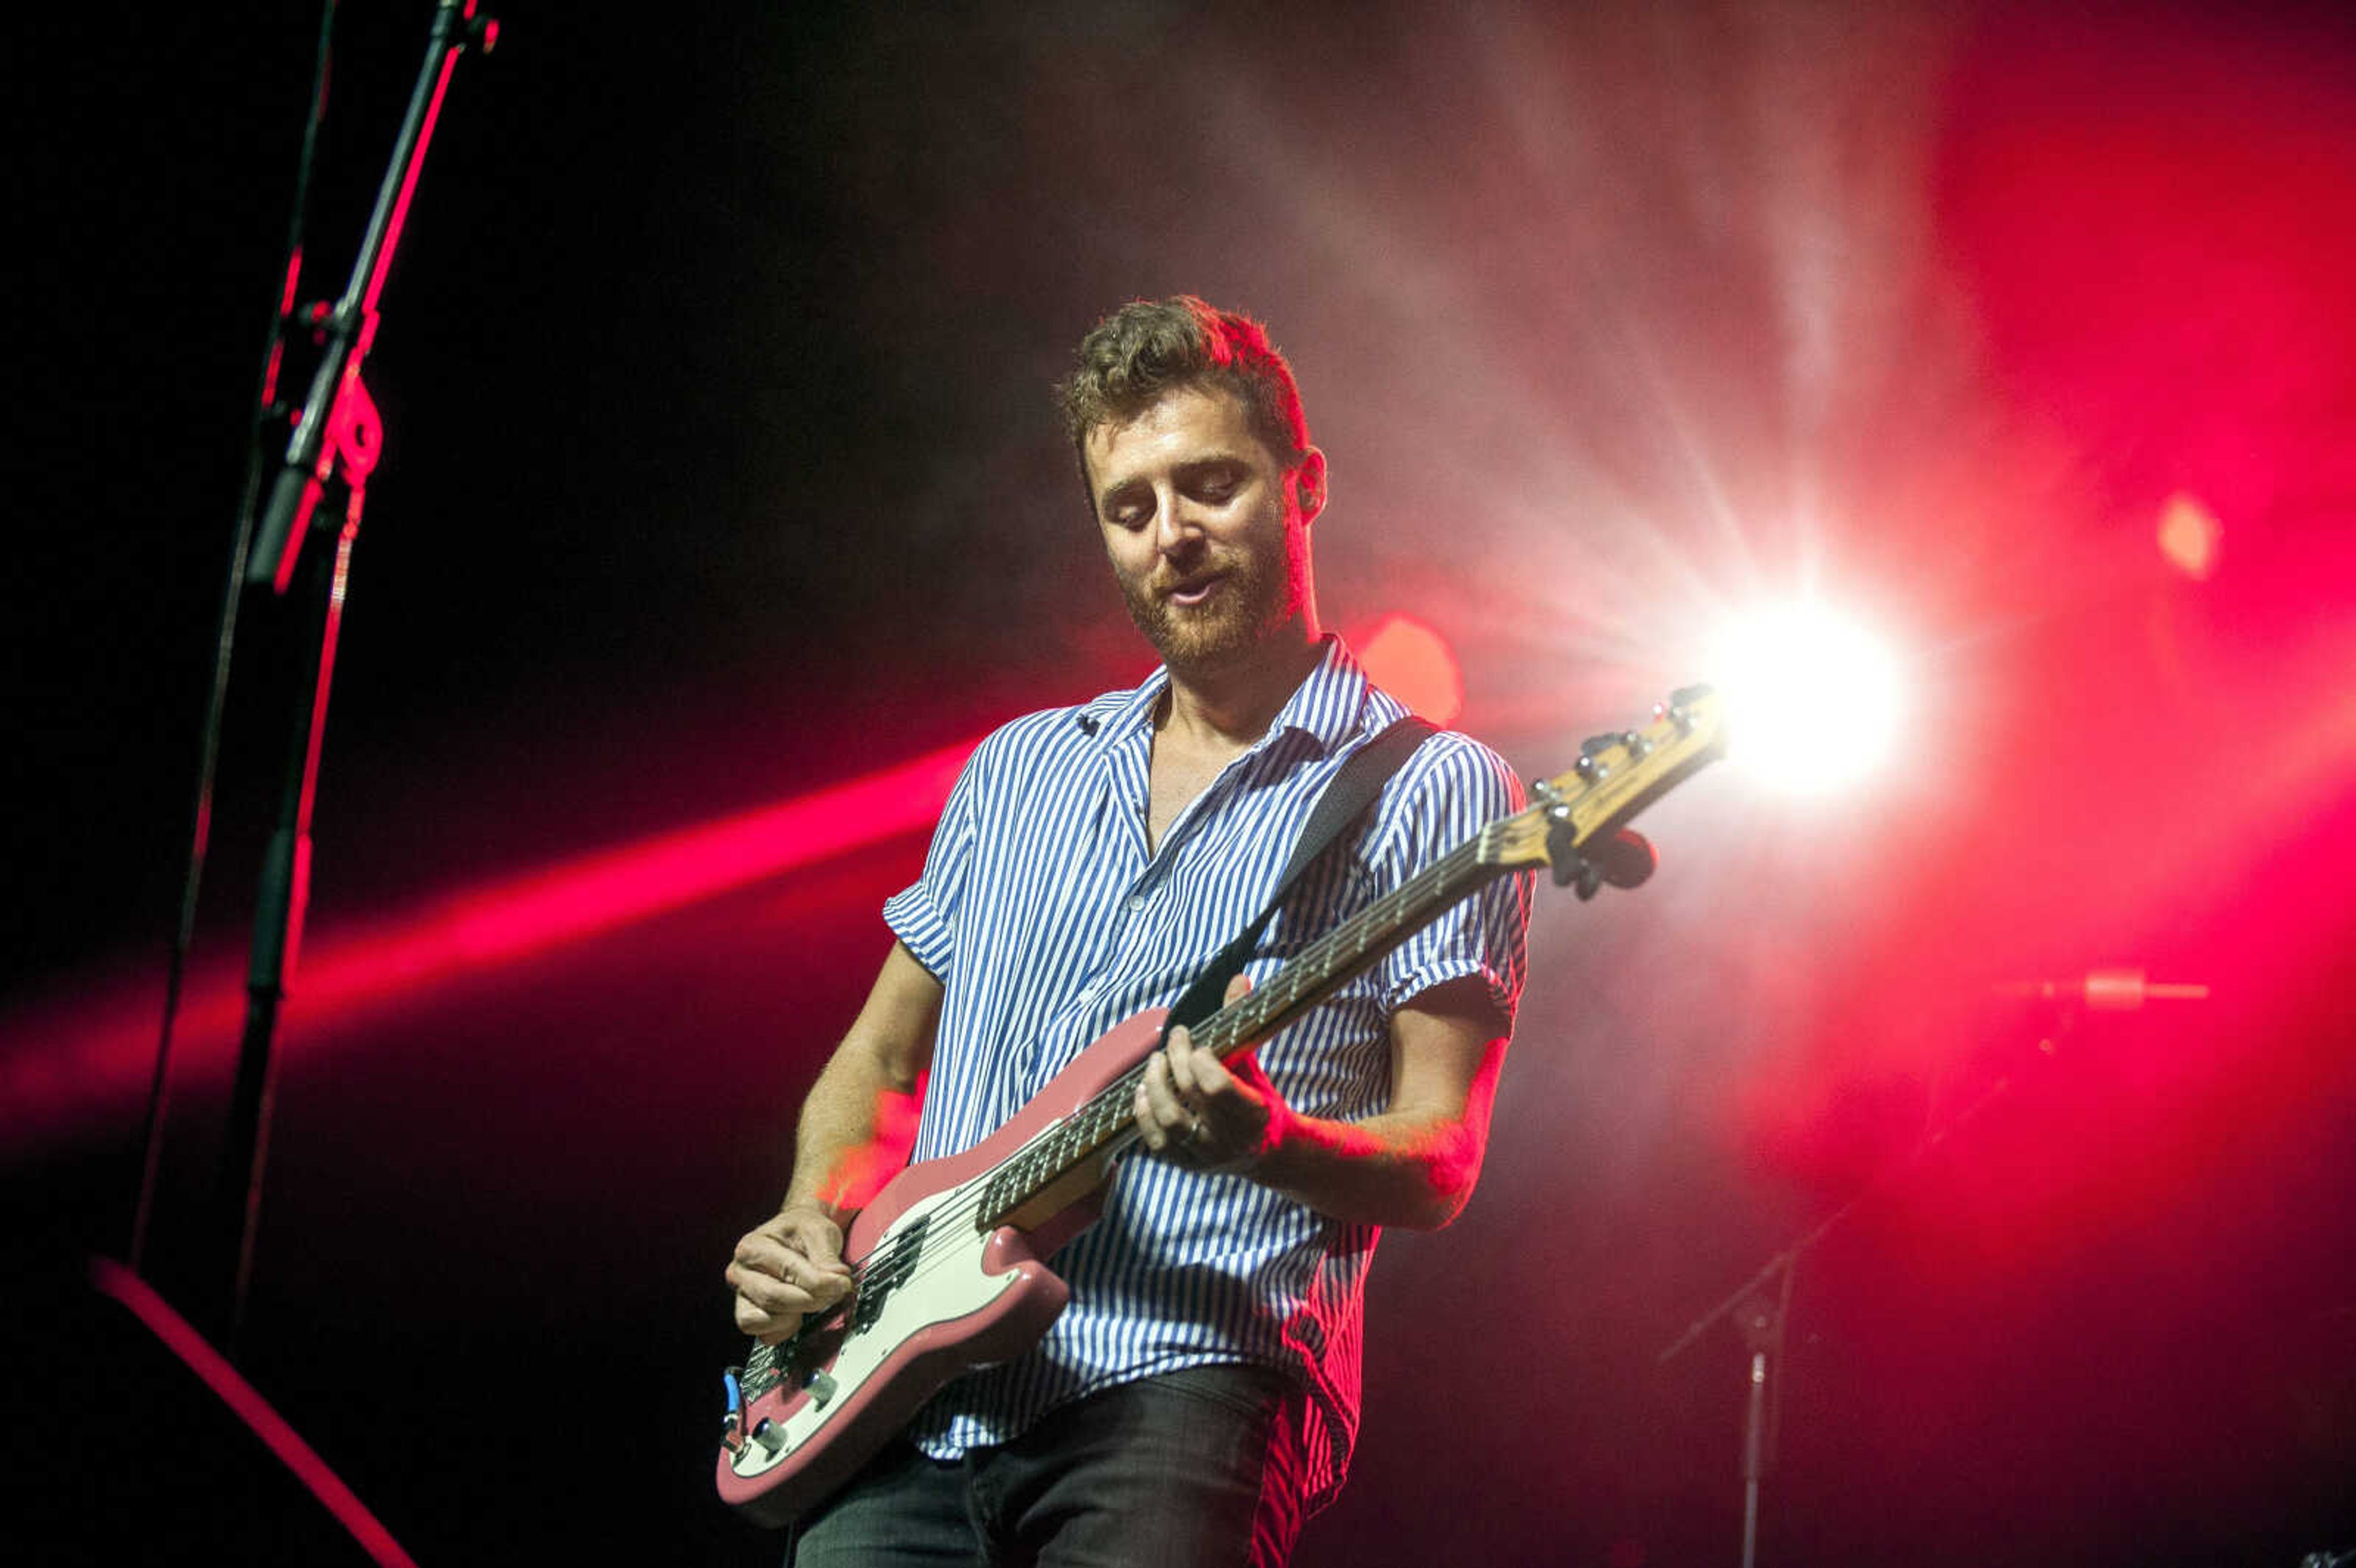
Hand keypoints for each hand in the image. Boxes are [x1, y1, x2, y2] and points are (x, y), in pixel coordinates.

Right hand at [727, 1201, 853, 1343]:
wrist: (796, 1235)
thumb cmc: (803, 1232)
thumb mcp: (820, 1231)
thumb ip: (827, 1256)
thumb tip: (836, 1280)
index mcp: (752, 1246)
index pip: (787, 1271)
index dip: (820, 1282)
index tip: (842, 1282)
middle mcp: (740, 1272)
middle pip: (773, 1298)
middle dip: (811, 1300)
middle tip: (834, 1293)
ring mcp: (743, 1296)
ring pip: (763, 1320)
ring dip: (794, 1316)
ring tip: (812, 1299)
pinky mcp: (751, 1315)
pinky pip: (765, 1335)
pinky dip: (785, 1329)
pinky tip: (799, 1313)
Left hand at [1134, 975, 1291, 1173]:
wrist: (1268, 1153)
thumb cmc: (1260, 1102)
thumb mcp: (1256, 1065)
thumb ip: (1242, 1025)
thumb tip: (1237, 979)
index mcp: (1252, 1113)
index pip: (1216, 1087)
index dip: (1199, 1061)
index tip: (1199, 1044)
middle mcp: (1228, 1139)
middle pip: (1189, 1097)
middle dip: (1176, 1061)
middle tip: (1175, 1039)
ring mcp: (1205, 1156)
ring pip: (1169, 1122)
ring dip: (1155, 1087)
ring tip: (1155, 1063)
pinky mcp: (1186, 1165)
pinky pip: (1156, 1142)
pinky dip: (1144, 1115)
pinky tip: (1143, 1091)